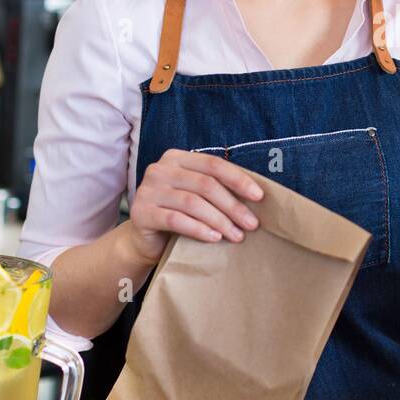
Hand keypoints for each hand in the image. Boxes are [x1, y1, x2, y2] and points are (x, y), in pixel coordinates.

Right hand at [126, 149, 264, 266]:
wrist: (145, 240)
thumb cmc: (178, 214)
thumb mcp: (196, 195)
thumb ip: (216, 187)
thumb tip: (256, 195)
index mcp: (176, 158)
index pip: (213, 165)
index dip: (238, 179)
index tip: (259, 197)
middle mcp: (160, 169)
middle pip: (205, 185)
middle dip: (233, 205)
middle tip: (251, 224)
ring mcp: (148, 190)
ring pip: (193, 203)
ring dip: (220, 220)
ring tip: (237, 235)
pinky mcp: (141, 212)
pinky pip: (176, 220)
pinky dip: (199, 229)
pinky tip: (214, 238)